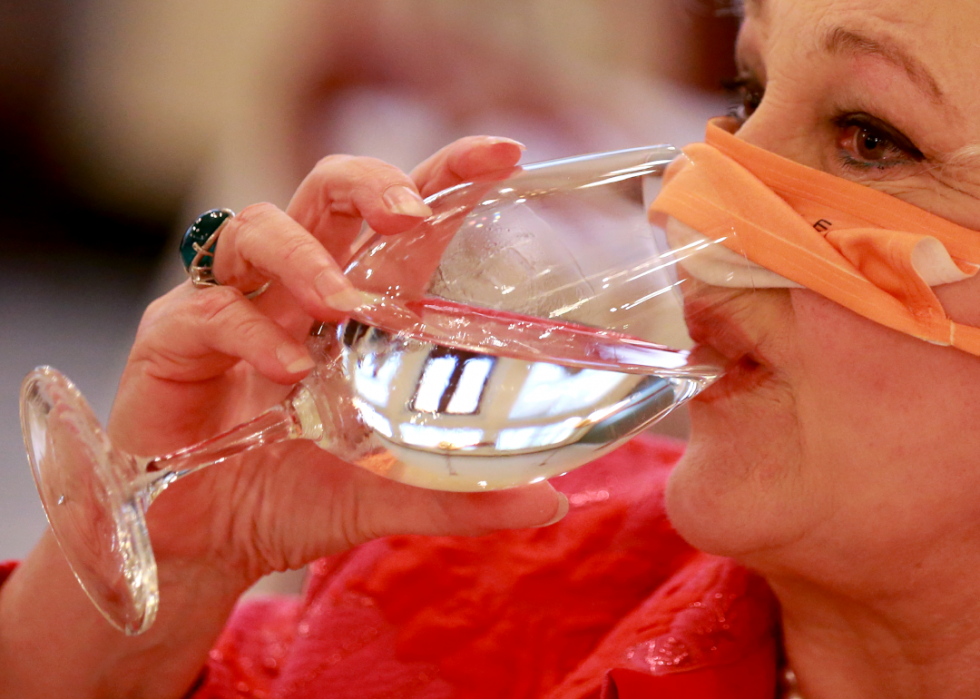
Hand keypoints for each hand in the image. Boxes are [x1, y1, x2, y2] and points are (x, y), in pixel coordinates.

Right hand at [108, 136, 565, 587]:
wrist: (201, 546)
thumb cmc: (290, 499)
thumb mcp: (384, 497)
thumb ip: (458, 494)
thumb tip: (549, 505)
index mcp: (355, 309)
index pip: (402, 221)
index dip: (447, 175)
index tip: (506, 154)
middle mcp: (296, 291)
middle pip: (328, 191)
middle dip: (372, 183)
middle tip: (409, 216)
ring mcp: (234, 307)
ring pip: (261, 228)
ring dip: (307, 258)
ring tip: (341, 306)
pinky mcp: (174, 340)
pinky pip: (209, 309)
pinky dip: (249, 332)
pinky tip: (284, 371)